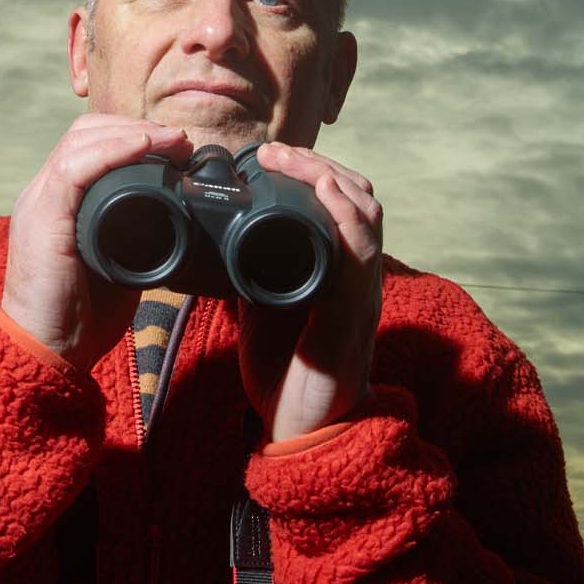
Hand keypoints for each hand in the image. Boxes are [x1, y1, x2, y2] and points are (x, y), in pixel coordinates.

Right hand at [3, 113, 193, 372]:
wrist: (46, 352)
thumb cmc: (78, 317)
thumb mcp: (116, 267)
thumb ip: (135, 240)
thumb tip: (175, 225)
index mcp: (57, 203)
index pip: (88, 145)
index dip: (131, 135)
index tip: (174, 146)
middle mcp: (42, 194)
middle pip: (84, 132)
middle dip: (134, 126)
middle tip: (177, 140)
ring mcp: (38, 203)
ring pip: (79, 140)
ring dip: (130, 133)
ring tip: (169, 140)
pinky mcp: (41, 218)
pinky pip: (74, 168)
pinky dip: (111, 151)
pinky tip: (141, 147)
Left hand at [237, 142, 382, 443]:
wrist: (300, 432)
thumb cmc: (286, 374)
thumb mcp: (263, 311)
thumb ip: (254, 277)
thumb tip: (219, 244)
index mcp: (339, 272)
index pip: (344, 205)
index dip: (316, 173)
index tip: (272, 156)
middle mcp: (358, 276)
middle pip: (360, 197)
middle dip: (320, 165)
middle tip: (275, 151)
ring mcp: (359, 292)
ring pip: (365, 214)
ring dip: (326, 177)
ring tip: (288, 160)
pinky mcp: (351, 313)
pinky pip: (359, 253)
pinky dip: (343, 216)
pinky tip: (322, 194)